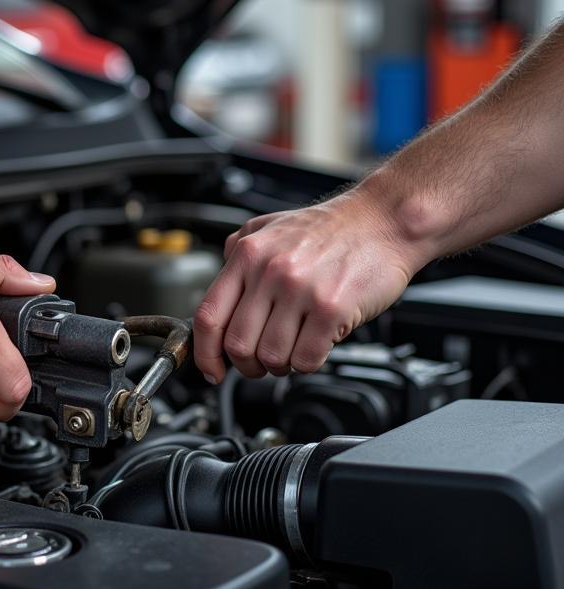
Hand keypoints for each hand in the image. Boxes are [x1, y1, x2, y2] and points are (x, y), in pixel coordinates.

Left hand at [193, 193, 419, 381]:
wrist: (385, 219)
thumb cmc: (332, 228)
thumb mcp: (269, 227)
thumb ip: (236, 254)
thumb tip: (217, 292)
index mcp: (247, 254)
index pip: (208, 316)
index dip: (204, 352)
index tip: (211, 369)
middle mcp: (270, 271)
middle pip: (237, 345)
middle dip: (247, 365)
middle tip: (260, 363)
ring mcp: (300, 290)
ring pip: (271, 357)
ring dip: (280, 365)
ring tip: (293, 349)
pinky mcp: (332, 308)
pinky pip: (305, 359)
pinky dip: (307, 363)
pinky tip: (314, 345)